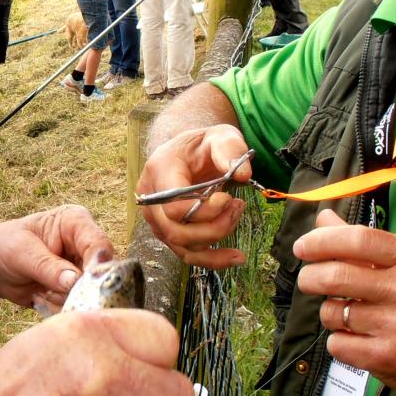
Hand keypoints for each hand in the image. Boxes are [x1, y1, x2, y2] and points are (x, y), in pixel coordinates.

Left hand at [0, 204, 113, 310]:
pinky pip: (78, 304)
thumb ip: (48, 267)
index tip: (85, 283)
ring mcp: (82, 268)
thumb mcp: (22, 254)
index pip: (98, 244)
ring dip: (64, 299)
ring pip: (90, 292)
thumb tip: (74, 281)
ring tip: (39, 291)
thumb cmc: (4, 247)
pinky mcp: (76, 288)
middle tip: (53, 292)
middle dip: (79, 288)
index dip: (97, 265)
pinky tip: (40, 297)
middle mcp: (84, 244)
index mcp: (75, 222)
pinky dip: (59, 306)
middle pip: (102, 271)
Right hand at [136, 125, 250, 268]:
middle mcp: (151, 199)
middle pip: (177, 231)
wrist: (190, 153)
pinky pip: (188, 255)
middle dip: (214, 227)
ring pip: (183, 247)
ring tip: (236, 217)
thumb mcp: (219, 135)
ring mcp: (157, 219)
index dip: (204, 210)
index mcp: (160, 171)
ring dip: (217, 240)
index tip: (228, 197)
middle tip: (237, 206)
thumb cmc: (203, 145)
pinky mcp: (168, 233)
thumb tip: (243, 174)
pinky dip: (213, 260)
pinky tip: (235, 257)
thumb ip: (231, 149)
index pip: (173, 206)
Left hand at [295, 209, 395, 395]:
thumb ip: (364, 243)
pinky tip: (358, 338)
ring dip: (330, 312)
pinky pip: (337, 343)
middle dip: (310, 277)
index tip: (302, 247)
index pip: (357, 239)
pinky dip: (340, 341)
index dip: (321, 241)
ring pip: (331, 312)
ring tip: (349, 314)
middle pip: (335, 276)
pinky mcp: (385, 356)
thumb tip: (323, 220)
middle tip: (309, 281)